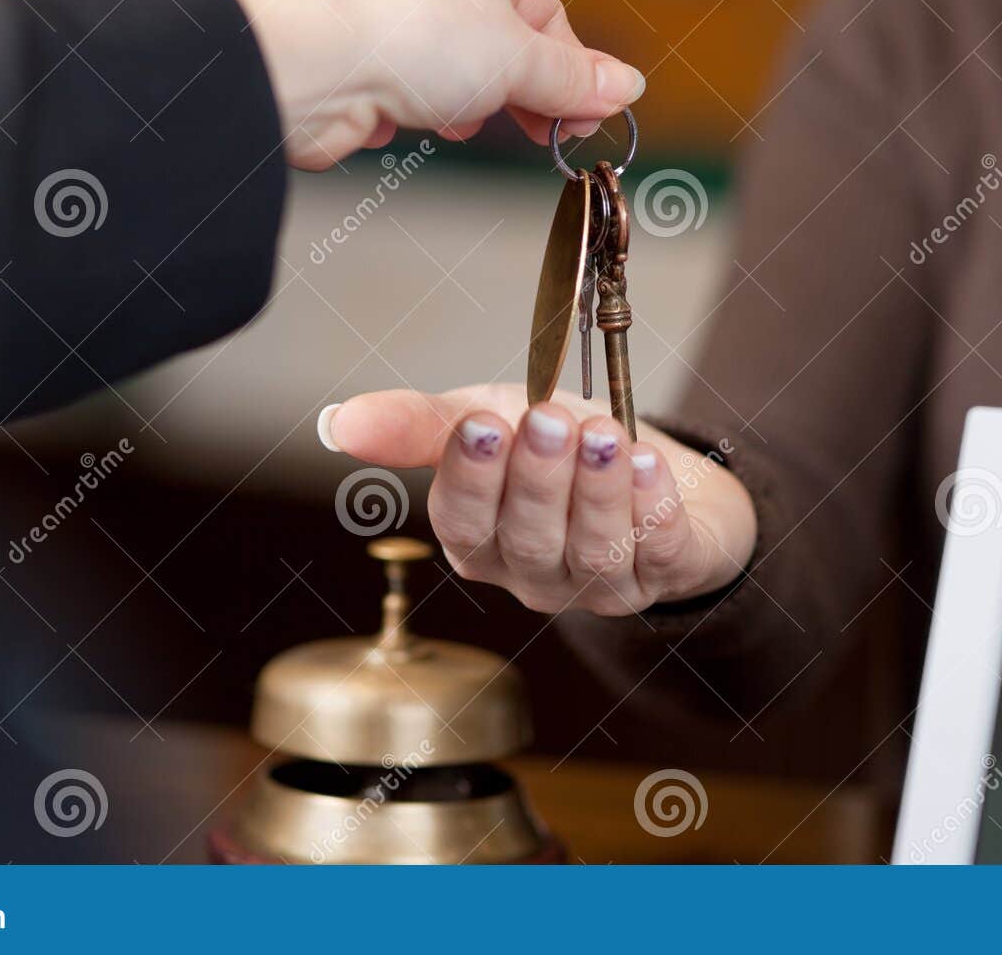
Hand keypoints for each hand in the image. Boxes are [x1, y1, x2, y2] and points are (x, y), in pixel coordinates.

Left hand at [215, 0, 644, 169]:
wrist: (315, 62)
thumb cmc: (415, 35)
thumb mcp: (520, 61)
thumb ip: (575, 80)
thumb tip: (628, 86)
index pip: (547, 17)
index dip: (574, 71)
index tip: (589, 117)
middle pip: (505, 49)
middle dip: (524, 95)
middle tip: (546, 134)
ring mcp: (398, 24)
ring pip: (459, 77)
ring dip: (471, 108)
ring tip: (465, 120)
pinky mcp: (365, 68)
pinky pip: (412, 98)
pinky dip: (420, 117)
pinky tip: (417, 124)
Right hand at [318, 384, 756, 615]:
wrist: (651, 464)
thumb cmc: (557, 446)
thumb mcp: (485, 418)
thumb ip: (418, 423)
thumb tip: (337, 422)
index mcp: (480, 540)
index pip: (462, 523)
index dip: (471, 479)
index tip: (481, 426)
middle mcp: (534, 573)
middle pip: (528, 539)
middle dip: (538, 480)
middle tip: (549, 420)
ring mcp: (600, 584)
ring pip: (593, 551)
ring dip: (597, 490)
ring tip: (603, 434)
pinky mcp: (664, 574)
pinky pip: (659, 553)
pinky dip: (652, 508)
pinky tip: (648, 464)